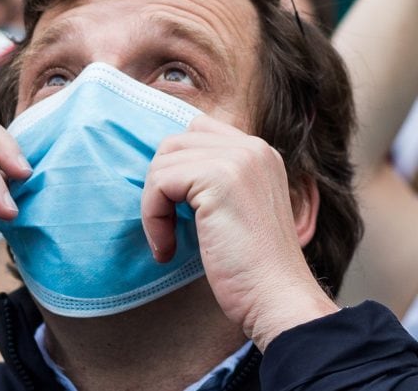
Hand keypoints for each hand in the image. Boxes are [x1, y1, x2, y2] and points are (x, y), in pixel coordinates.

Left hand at [141, 115, 337, 350]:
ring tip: (168, 241)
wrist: (277, 299)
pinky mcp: (219, 178)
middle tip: (166, 229)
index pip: (197, 130)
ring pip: (162, 163)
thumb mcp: (234, 209)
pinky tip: (167, 248)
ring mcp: (238, 159)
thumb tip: (163, 170)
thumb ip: (212, 181)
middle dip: (160, 186)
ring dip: (153, 205)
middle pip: (174, 144)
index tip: (177, 211)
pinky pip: (159, 183)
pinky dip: (152, 218)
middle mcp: (252, 148)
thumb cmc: (251, 268)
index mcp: (259, 153)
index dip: (176, 168)